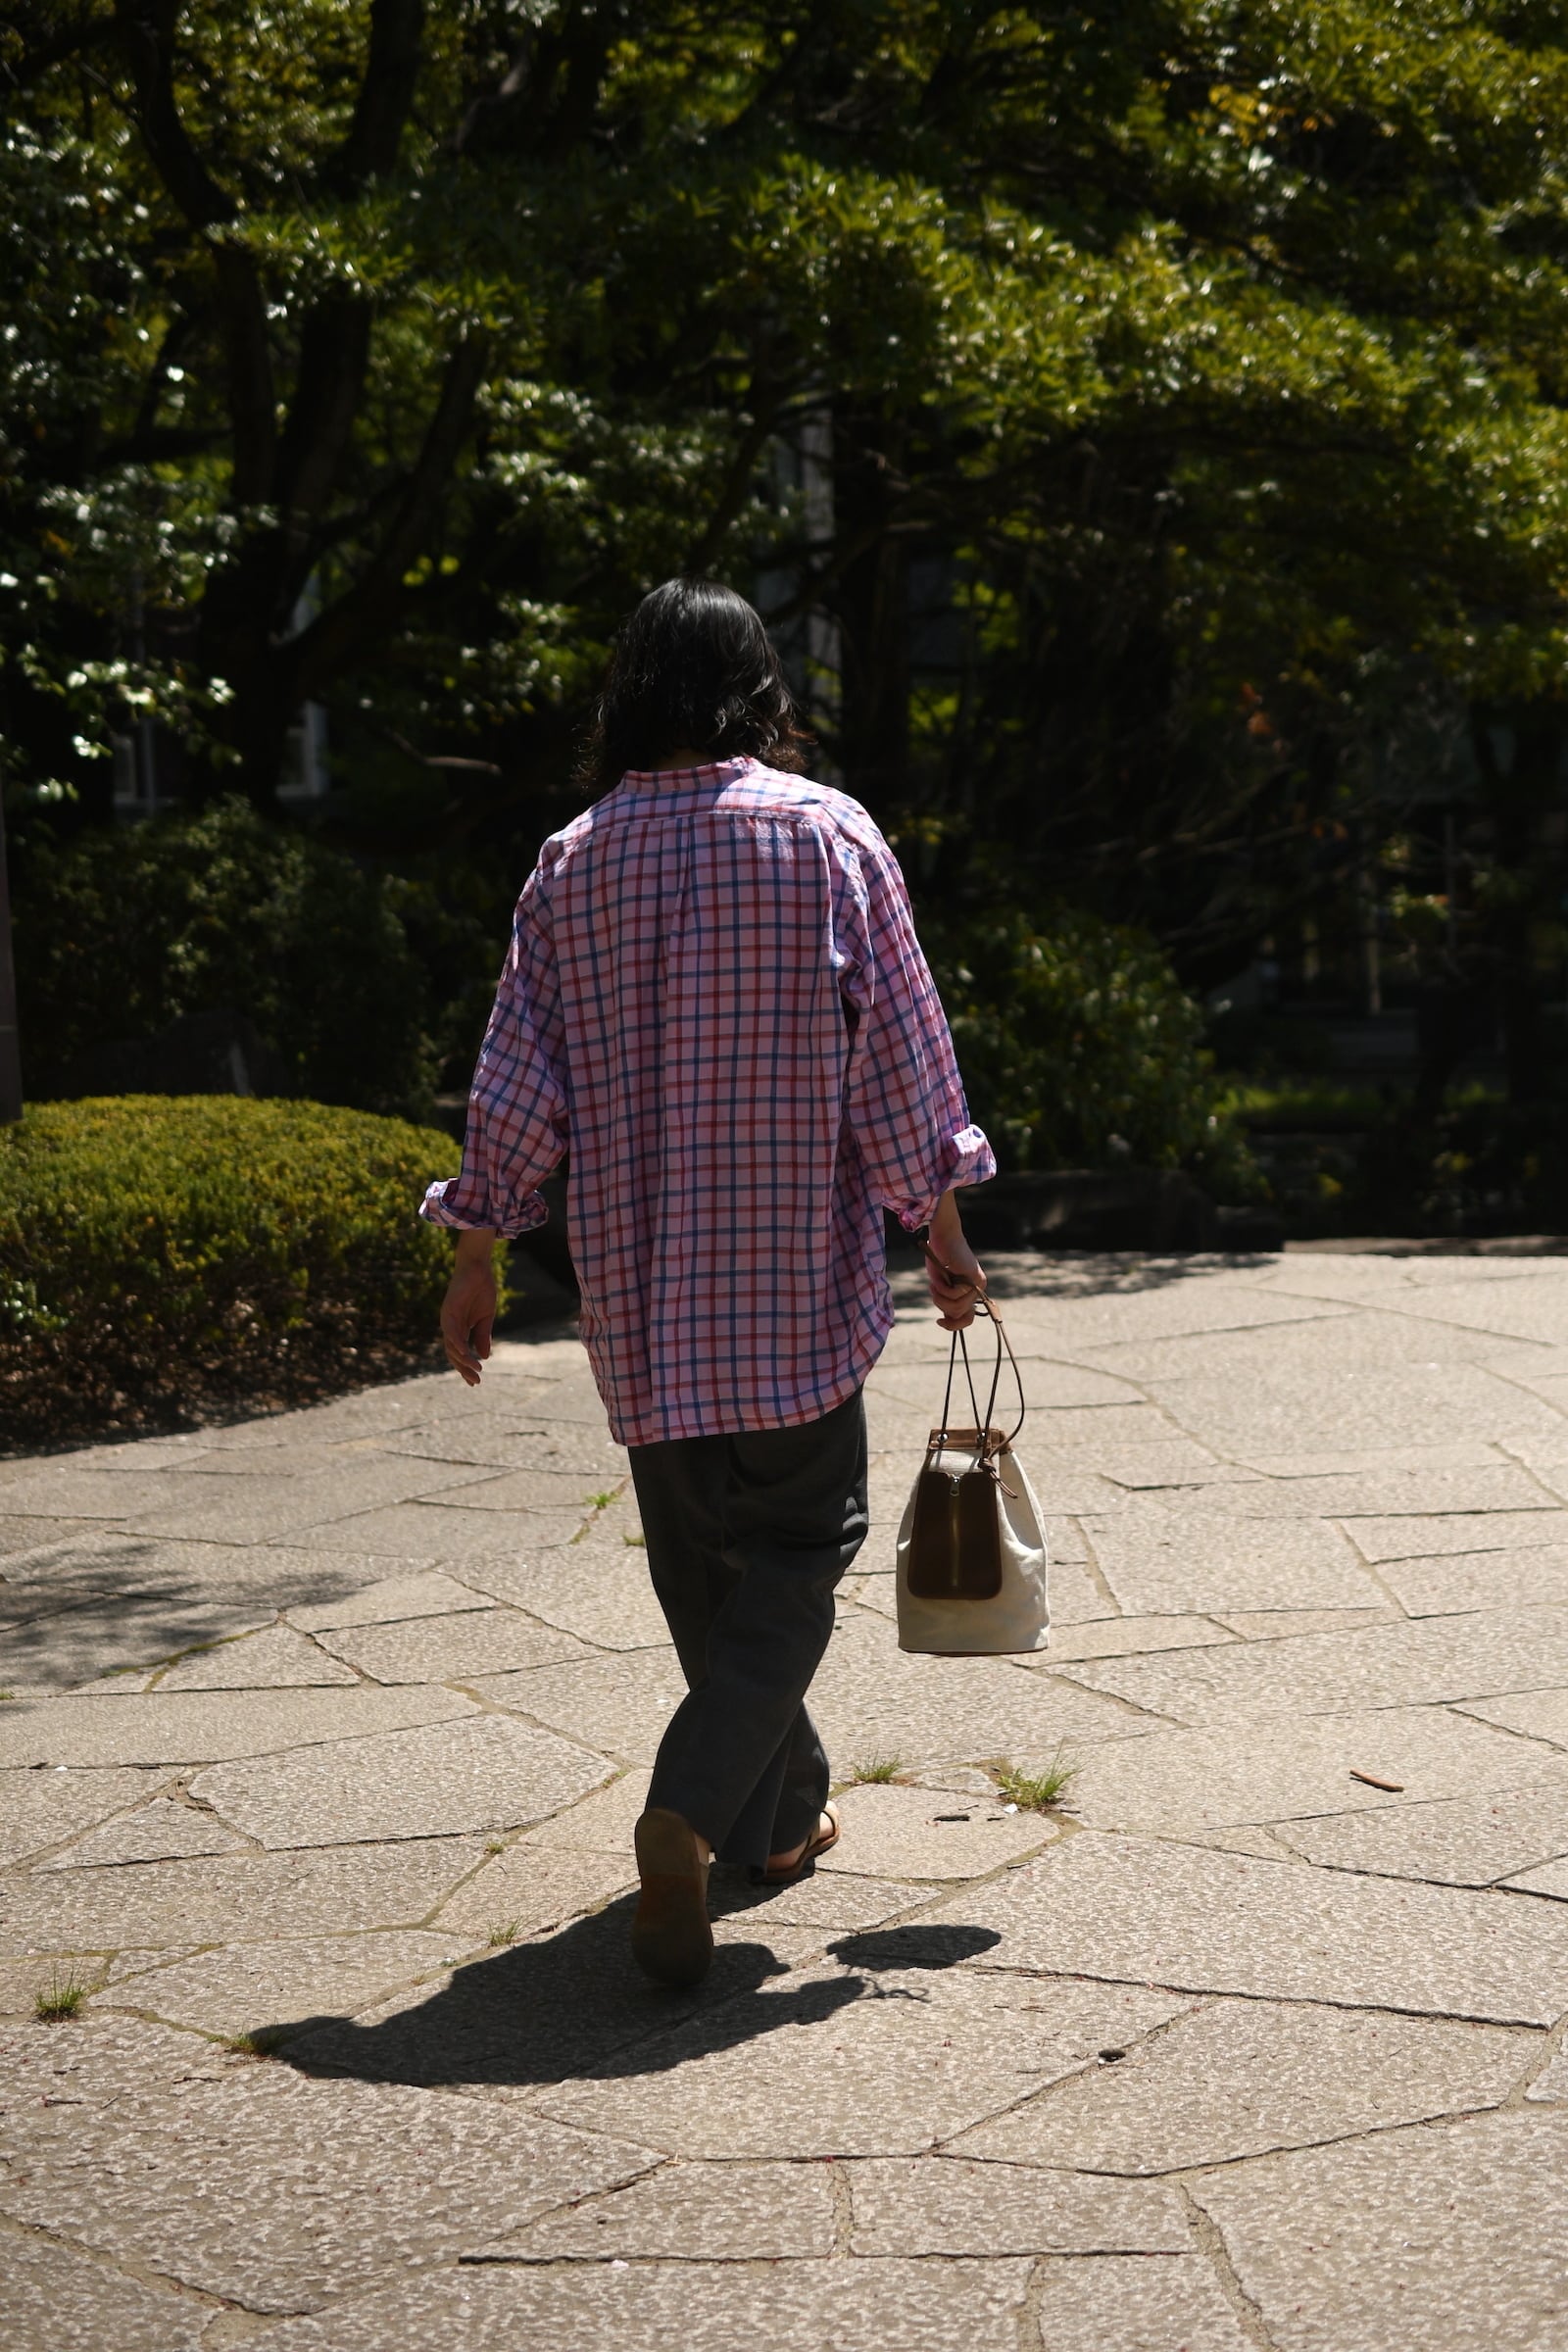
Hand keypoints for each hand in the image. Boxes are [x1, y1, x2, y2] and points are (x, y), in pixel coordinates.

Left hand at [440, 1232, 498, 1384]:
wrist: (477, 1268)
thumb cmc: (481, 1290)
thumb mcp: (485, 1318)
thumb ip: (483, 1336)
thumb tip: (484, 1357)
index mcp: (459, 1328)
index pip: (460, 1353)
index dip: (466, 1367)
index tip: (475, 1381)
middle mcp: (450, 1326)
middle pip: (454, 1354)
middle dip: (464, 1369)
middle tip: (476, 1381)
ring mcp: (448, 1319)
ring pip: (452, 1346)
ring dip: (463, 1360)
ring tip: (476, 1370)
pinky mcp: (449, 1311)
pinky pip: (451, 1332)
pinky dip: (457, 1343)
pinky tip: (466, 1353)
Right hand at [924, 1206, 984, 1330]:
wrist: (943, 1236)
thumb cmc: (939, 1257)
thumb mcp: (941, 1285)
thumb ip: (947, 1300)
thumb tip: (948, 1320)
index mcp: (971, 1291)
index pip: (967, 1318)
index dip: (954, 1325)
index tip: (939, 1321)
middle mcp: (978, 1289)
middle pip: (958, 1314)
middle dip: (941, 1304)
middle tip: (934, 1290)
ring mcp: (977, 1283)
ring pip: (956, 1306)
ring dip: (940, 1296)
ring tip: (935, 1282)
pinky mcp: (973, 1278)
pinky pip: (955, 1294)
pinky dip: (942, 1287)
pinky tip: (941, 1275)